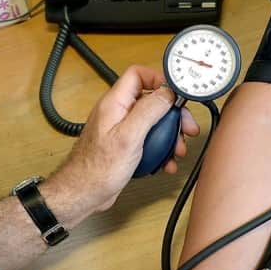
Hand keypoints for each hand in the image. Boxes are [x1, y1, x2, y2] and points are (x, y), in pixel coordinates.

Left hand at [51, 65, 199, 212]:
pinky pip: (148, 141)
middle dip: (172, 114)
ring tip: (178, 150)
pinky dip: (160, 150)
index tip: (177, 94)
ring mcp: (121, 130)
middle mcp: (117, 113)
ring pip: (152, 123)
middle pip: (151, 101)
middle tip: (186, 128)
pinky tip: (165, 162)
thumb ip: (148, 111)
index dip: (160, 79)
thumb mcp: (129, 136)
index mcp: (115, 103)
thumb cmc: (97, 169)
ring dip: (169, 136)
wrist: (83, 194)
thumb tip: (167, 92)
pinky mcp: (125, 146)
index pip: (138, 75)